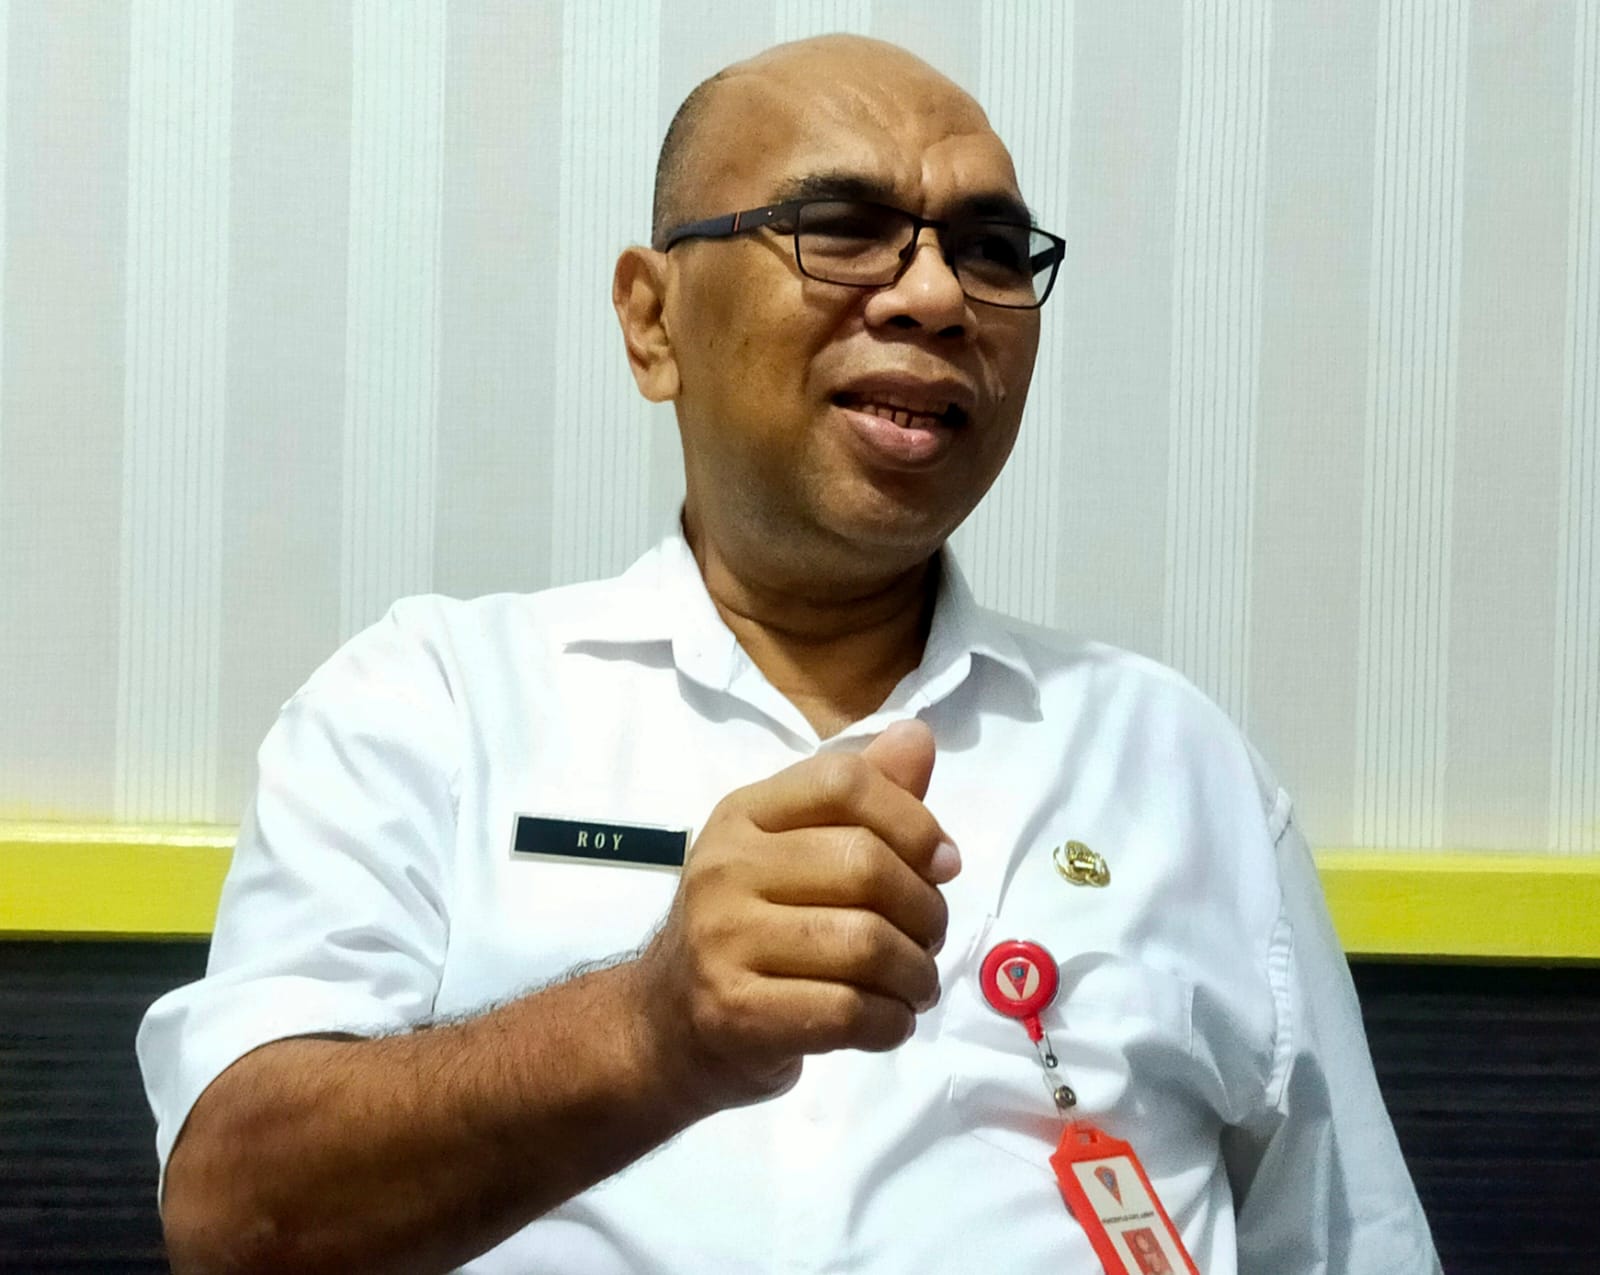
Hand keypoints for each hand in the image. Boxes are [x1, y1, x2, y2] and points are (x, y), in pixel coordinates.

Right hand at [634, 719, 959, 1111]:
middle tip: (931, 938)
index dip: (913, 821)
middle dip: (926, 910)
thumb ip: (863, 797)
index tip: (944, 864)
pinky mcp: (735, 1012)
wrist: (668, 1021)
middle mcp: (726, 866)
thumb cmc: (752, 925)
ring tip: (917, 984)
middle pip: (865, 865)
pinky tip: (891, 1020)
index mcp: (744, 813)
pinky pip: (847, 1011)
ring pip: (865, 944)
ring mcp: (723, 941)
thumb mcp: (794, 849)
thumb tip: (918, 736)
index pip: (843, 782)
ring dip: (916, 973)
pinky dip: (892, 1021)